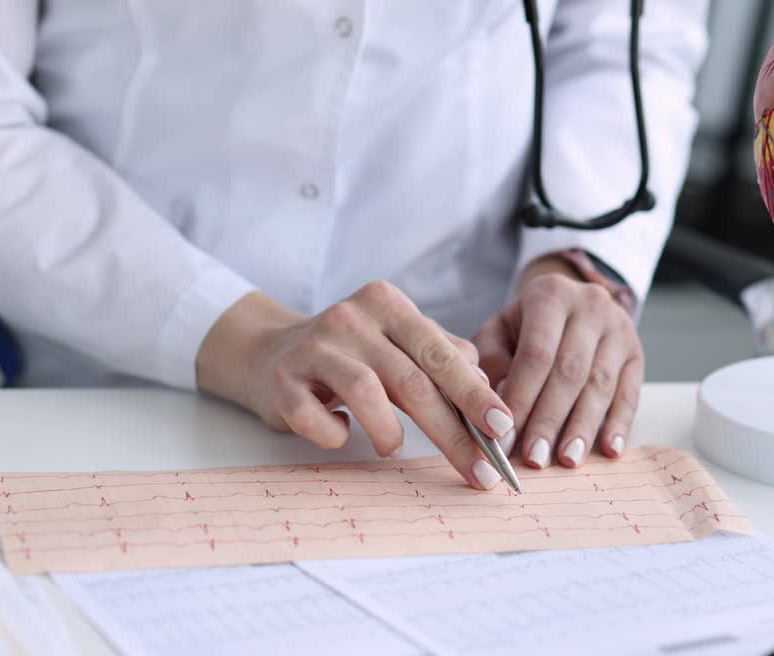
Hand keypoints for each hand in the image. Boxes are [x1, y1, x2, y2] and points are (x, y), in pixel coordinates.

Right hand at [196, 283, 515, 489]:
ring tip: (392, 447)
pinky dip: (334, 434)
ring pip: (366, 392)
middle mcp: (352, 318)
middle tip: (480, 469)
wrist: (270, 352)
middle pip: (413, 380)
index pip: (441, 353)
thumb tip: (488, 392)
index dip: (475, 394)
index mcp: (388, 305)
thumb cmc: (351, 355)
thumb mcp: (399, 344)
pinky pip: (314, 415)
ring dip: (389, 432)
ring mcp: (313, 347)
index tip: (503, 428)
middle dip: (453, 432)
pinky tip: (340, 433)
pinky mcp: (282, 379)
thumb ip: (443, 358)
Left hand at [472, 255, 642, 468]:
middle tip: (534, 457)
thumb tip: (497, 409)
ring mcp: (619, 328)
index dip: (522, 399)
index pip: (536, 355)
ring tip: (567, 460)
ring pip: (601, 385)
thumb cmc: (522, 327)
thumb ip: (491, 364)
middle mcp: (590, 305)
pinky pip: (631, 393)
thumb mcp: (497, 333)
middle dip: (549, 419)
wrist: (566, 304)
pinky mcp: (636, 353)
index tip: (506, 438)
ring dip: (582, 427)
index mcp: (550, 295)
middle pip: (569, 372)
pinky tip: (608, 451)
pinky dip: (619, 425)